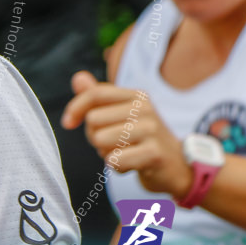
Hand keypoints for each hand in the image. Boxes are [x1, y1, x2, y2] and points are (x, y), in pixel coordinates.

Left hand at [61, 71, 192, 198]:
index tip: (68, 123)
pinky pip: (114, 160)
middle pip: (93, 120)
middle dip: (94, 136)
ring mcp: (152, 130)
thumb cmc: (140, 139)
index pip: (95, 94)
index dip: (75, 108)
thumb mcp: (120, 114)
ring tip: (124, 152)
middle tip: (114, 143)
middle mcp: (145, 109)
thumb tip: (77, 78)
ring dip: (105, 152)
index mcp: (136, 96)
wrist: (177, 167)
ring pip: (100, 140)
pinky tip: (132, 164)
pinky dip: (117, 166)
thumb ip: (97, 96)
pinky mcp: (154, 153)